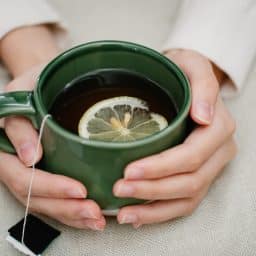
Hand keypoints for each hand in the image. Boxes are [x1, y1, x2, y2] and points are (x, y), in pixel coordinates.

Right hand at [0, 65, 105, 230]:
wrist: (45, 82)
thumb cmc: (35, 84)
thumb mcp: (24, 94)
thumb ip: (19, 124)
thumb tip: (29, 157)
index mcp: (6, 149)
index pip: (23, 177)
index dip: (50, 187)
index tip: (78, 190)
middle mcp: (18, 166)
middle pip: (36, 197)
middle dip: (66, 208)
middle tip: (93, 211)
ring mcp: (33, 173)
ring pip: (48, 204)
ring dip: (73, 215)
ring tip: (97, 218)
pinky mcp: (48, 173)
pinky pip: (56, 199)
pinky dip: (74, 210)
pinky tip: (91, 214)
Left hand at [113, 49, 236, 227]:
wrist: (188, 84)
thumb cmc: (185, 73)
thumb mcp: (193, 65)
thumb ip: (203, 85)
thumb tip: (204, 117)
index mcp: (219, 127)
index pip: (192, 155)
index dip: (161, 167)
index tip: (129, 170)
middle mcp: (218, 151)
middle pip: (189, 181)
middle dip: (152, 190)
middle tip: (119, 190)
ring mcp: (210, 167)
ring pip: (187, 198)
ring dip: (154, 208)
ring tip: (124, 213)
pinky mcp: (198, 176)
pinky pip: (183, 202)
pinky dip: (160, 211)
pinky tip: (137, 214)